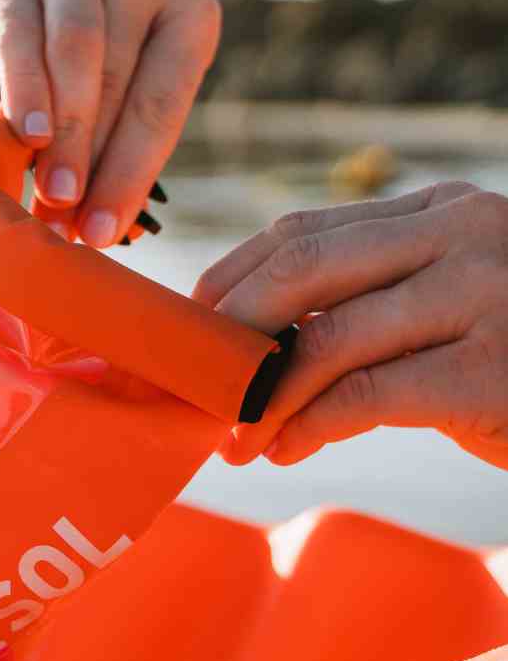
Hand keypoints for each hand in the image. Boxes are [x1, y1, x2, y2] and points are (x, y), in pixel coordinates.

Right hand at [0, 0, 220, 247]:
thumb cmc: (89, 53)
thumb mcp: (124, 83)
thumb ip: (117, 140)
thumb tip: (97, 229)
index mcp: (189, 12)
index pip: (162, 102)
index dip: (132, 174)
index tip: (104, 233)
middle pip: (119, 80)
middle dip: (94, 162)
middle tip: (70, 225)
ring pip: (76, 52)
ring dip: (64, 132)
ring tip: (50, 194)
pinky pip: (19, 35)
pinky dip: (23, 89)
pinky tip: (24, 136)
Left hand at [193, 181, 507, 470]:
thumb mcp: (446, 309)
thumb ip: (369, 308)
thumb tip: (254, 348)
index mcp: (440, 210)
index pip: (302, 230)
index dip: (229, 279)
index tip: (184, 327)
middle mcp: (463, 234)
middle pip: (301, 267)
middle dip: (227, 328)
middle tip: (189, 379)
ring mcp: (484, 295)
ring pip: (329, 336)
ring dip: (262, 395)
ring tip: (234, 436)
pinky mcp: (492, 368)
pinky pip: (368, 394)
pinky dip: (310, 425)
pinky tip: (285, 449)